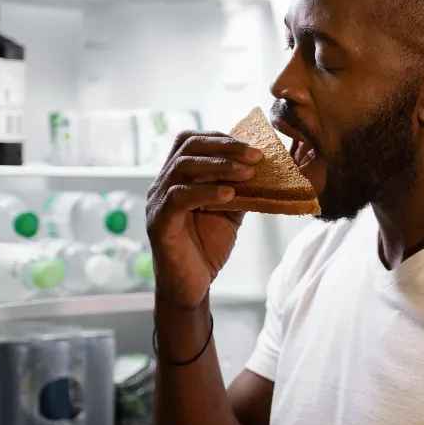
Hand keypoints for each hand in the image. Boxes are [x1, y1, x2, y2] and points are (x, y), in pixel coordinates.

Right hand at [147, 131, 263, 308]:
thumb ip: (241, 188)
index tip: (252, 146)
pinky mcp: (159, 223)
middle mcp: (163, 184)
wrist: (192, 285)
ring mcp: (157, 202)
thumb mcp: (230, 211)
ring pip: (182, 168)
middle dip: (225, 147)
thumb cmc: (207, 246)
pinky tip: (229, 194)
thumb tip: (266, 168)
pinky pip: (178, 199)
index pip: (192, 141)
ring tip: (247, 173)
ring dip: (219, 166)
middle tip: (255, 155)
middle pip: (187, 147)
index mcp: (177, 176)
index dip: (221, 138)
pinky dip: (205, 192)